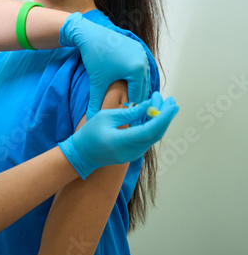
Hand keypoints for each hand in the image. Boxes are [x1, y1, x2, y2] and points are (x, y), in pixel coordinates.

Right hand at [58, 92, 178, 178]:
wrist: (82, 154)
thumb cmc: (90, 133)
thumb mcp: (107, 117)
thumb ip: (129, 113)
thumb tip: (149, 105)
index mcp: (122, 141)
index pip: (149, 130)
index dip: (163, 118)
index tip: (172, 105)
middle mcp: (131, 151)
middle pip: (156, 134)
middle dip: (166, 116)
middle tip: (171, 100)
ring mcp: (133, 155)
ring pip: (154, 137)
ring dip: (161, 120)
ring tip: (163, 103)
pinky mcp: (133, 153)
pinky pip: (148, 139)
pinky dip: (154, 126)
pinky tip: (155, 114)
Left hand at [59, 13, 150, 119]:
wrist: (91, 34)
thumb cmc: (94, 57)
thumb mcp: (96, 83)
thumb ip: (96, 103)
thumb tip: (90, 122)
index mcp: (136, 70)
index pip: (138, 97)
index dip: (132, 111)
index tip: (128, 123)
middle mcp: (144, 62)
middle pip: (143, 89)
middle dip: (137, 102)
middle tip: (132, 117)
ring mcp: (143, 54)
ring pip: (143, 80)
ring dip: (138, 91)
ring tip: (130, 104)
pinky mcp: (139, 50)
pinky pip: (141, 70)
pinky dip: (137, 80)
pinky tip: (129, 88)